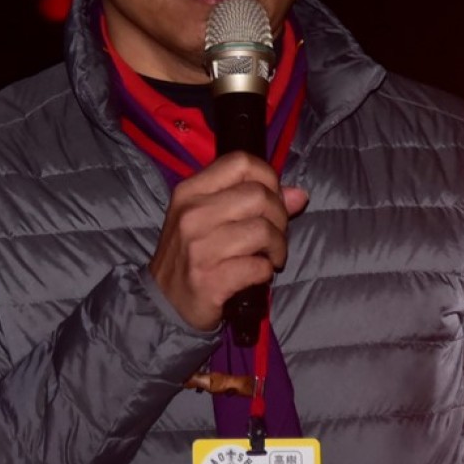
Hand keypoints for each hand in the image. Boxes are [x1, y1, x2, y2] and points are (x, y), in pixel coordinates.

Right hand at [148, 153, 308, 331]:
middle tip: (274, 235)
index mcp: (190, 191)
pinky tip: (257, 274)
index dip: (268, 178)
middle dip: (280, 217)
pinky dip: (266, 272)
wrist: (164, 301)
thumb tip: (299, 195)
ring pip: (263, 231)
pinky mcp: (210, 280)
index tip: (271, 200)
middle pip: (259, 196)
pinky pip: (258, 267)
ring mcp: (199, 248)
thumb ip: (251, 199)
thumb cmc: (191, 253)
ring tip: (271, 256)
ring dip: (278, 247)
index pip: (240, 162)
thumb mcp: (210, 218)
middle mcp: (192, 214)